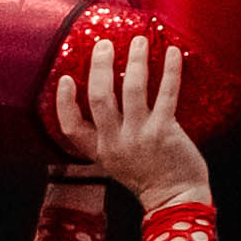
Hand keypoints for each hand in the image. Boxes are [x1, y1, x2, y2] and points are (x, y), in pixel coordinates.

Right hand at [57, 35, 207, 209]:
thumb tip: (110, 90)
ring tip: (138, 41)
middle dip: (100, 66)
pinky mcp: (165, 133)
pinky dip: (170, 70)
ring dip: (135, 60)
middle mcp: (116, 143)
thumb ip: (109, 133)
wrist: (176, 199)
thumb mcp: (118, 160)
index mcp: (100, 150)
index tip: (65, 78)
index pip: (70, 126)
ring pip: (132, 89)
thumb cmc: (148, 175)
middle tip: (104, 44)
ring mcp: (140, 137)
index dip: (64, 101)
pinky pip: (167, 94)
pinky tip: (171, 52)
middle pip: (99, 98)